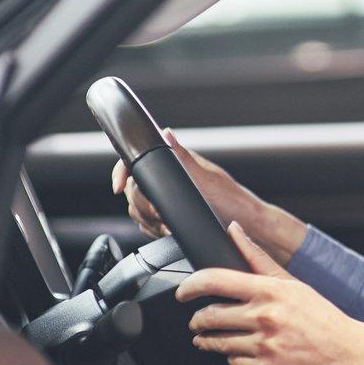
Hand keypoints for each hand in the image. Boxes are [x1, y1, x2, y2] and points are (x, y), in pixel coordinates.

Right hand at [111, 129, 306, 264]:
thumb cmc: (231, 201)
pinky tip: (166, 231)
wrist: (245, 225)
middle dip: (142, 205)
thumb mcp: (205, 179)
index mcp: (178, 161)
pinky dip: (153, 229)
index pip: (137, 160)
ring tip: (167, 225)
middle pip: (133, 187)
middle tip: (160, 215)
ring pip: (138, 207)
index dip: (122, 172)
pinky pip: (147, 222)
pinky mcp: (170, 214)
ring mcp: (170, 196)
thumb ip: (182, 158)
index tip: (118, 187)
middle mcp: (171, 176)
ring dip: (149, 220)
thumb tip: (165, 133)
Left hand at [177, 222, 363, 364]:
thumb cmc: (319, 315)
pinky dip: (235, 358)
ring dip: (210, 340)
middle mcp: (264, 317)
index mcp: (269, 291)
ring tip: (213, 337)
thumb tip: (233, 229)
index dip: (190, 286)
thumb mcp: (290, 282)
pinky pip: (233, 363)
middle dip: (198, 320)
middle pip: (208, 317)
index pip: (214, 281)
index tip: (183, 292)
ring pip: (216, 343)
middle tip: (201, 320)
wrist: (345, 350)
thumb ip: (257, 257)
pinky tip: (247, 351)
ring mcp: (264, 345)